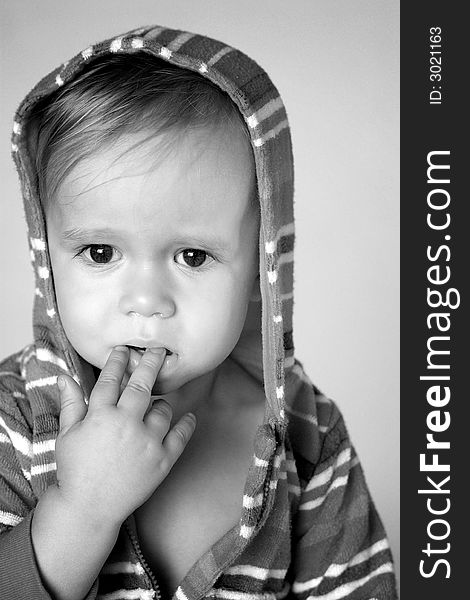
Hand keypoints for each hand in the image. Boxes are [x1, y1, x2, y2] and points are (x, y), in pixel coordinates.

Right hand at [55, 346, 196, 526]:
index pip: (110, 380)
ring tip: (159, 404)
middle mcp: (126, 424)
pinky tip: (189, 417)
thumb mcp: (67, 435)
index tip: (124, 350)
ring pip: (163, 409)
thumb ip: (71, 404)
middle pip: (142, 385)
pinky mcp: (162, 460)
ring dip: (162, 403)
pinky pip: (180, 436)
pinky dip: (186, 424)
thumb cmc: (75, 470)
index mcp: (101, 416)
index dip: (117, 362)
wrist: (89, 509)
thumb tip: (64, 377)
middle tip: (158, 350)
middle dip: (150, 362)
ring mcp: (147, 442)